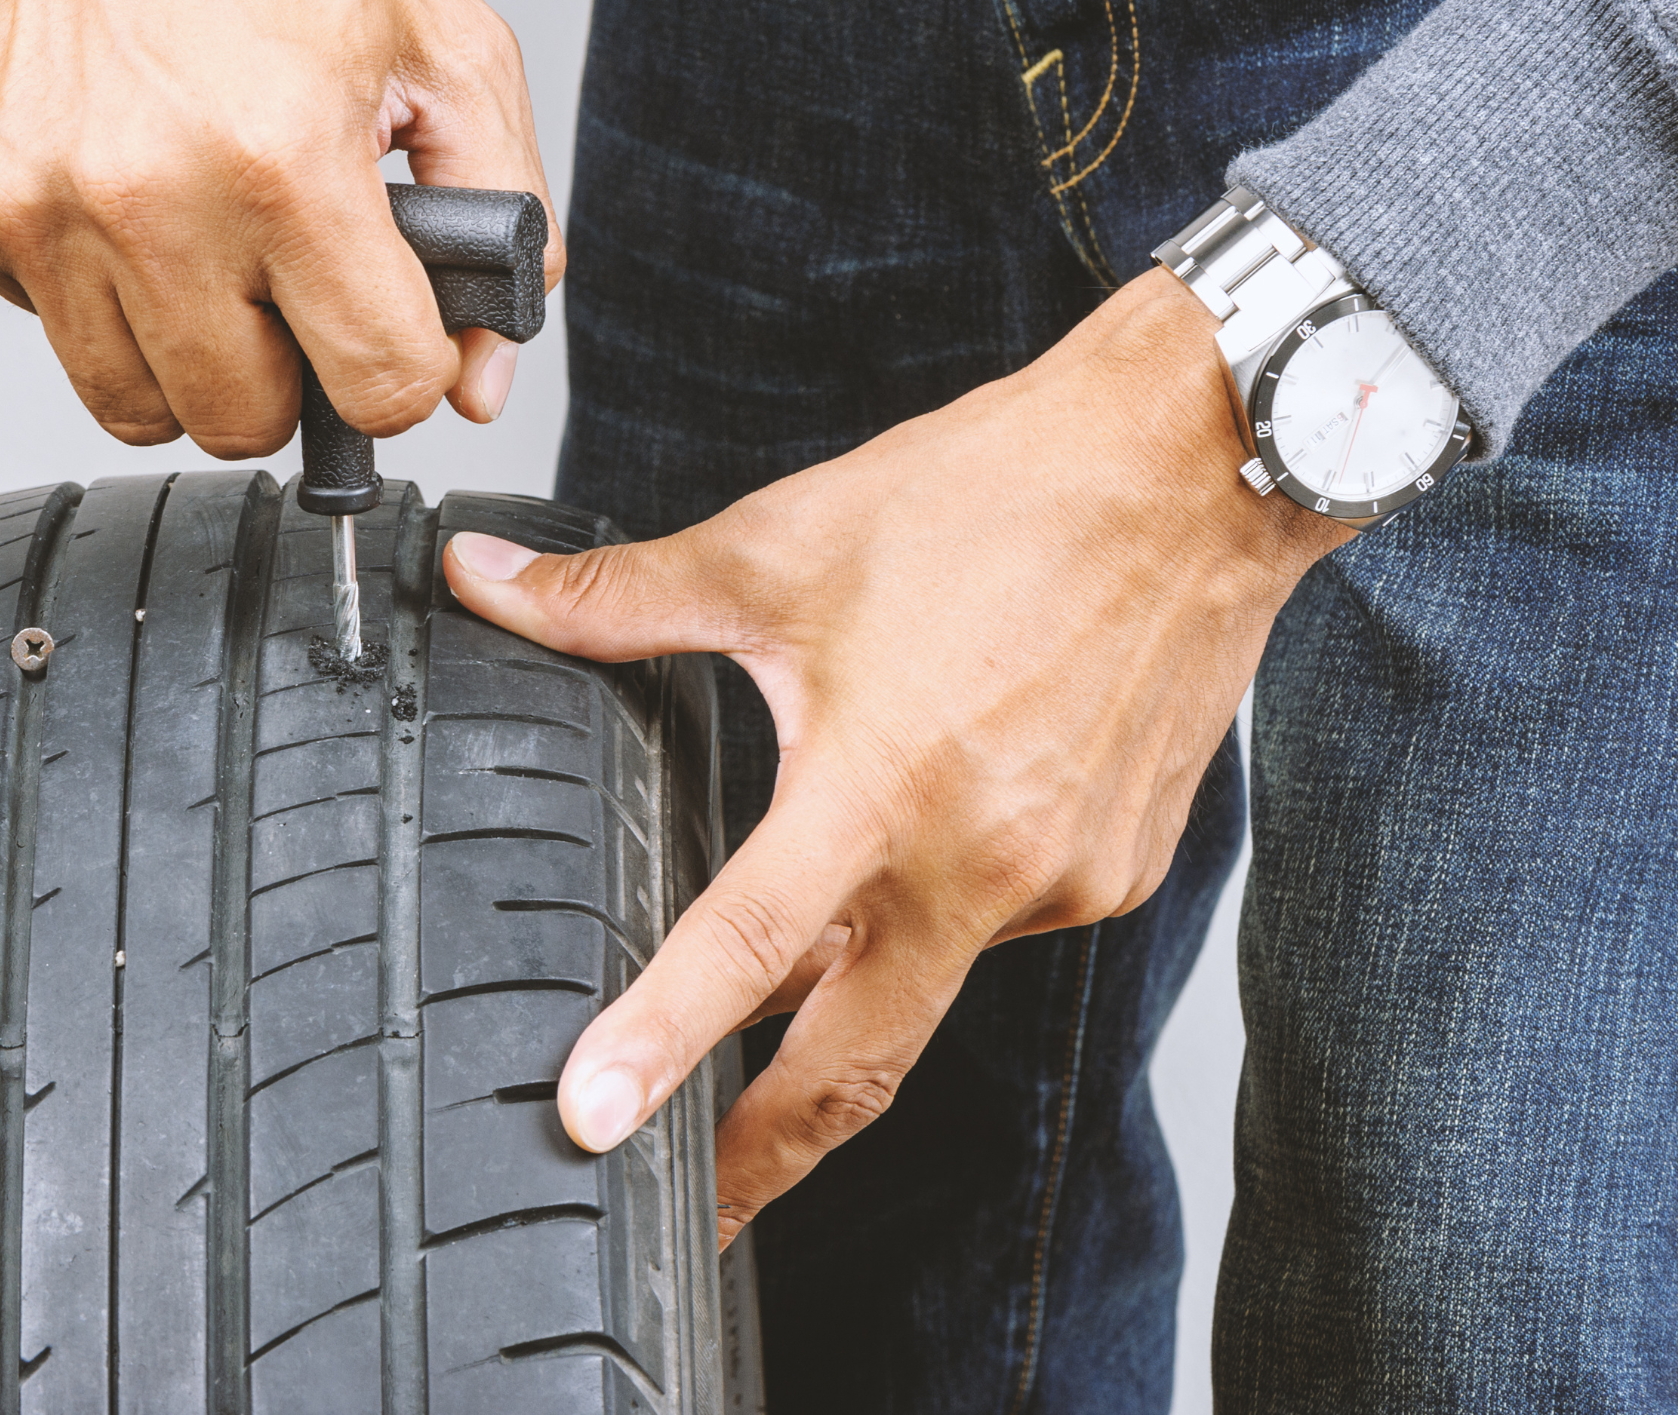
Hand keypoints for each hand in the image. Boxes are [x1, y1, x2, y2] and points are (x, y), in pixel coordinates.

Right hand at [0, 0, 561, 454]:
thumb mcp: (451, 50)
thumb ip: (505, 217)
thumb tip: (482, 374)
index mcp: (286, 163)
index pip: (375, 389)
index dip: (403, 371)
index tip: (391, 329)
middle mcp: (149, 199)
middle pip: (243, 422)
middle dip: (290, 375)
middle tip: (295, 282)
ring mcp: (39, 211)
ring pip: (133, 405)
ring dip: (189, 353)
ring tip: (214, 246)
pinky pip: (51, 330)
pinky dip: (99, 291)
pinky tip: (132, 195)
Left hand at [444, 272, 1347, 1248]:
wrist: (1189, 465)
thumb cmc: (995, 498)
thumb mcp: (780, 547)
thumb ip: (620, 599)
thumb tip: (487, 584)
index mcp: (882, 783)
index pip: (745, 948)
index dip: (659, 1045)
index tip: (593, 1127)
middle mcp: (982, 860)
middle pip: (855, 1064)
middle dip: (767, 1155)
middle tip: (698, 1211)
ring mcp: (1064, 879)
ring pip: (928, 977)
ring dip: (859, 979)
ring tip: (811, 937)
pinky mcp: (1121, 873)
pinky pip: (1005, 926)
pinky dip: (947, 909)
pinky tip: (935, 833)